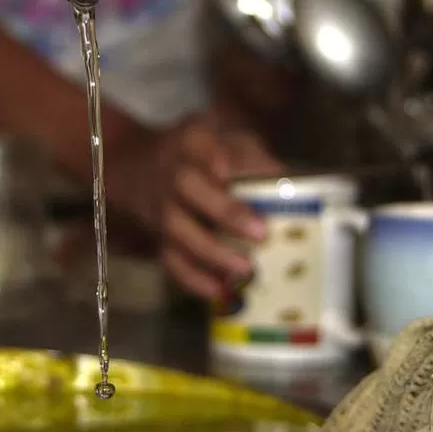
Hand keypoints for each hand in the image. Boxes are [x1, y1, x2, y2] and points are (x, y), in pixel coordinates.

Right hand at [106, 111, 283, 298]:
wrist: (141, 167)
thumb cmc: (204, 154)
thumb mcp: (229, 141)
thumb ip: (256, 159)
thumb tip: (291, 184)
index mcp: (191, 141)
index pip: (198, 143)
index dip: (211, 157)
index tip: (227, 171)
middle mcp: (171, 172)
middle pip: (187, 187)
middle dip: (223, 210)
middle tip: (260, 233)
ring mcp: (161, 206)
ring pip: (177, 228)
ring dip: (211, 251)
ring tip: (246, 269)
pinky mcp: (158, 236)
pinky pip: (169, 259)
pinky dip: (191, 277)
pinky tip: (217, 291)